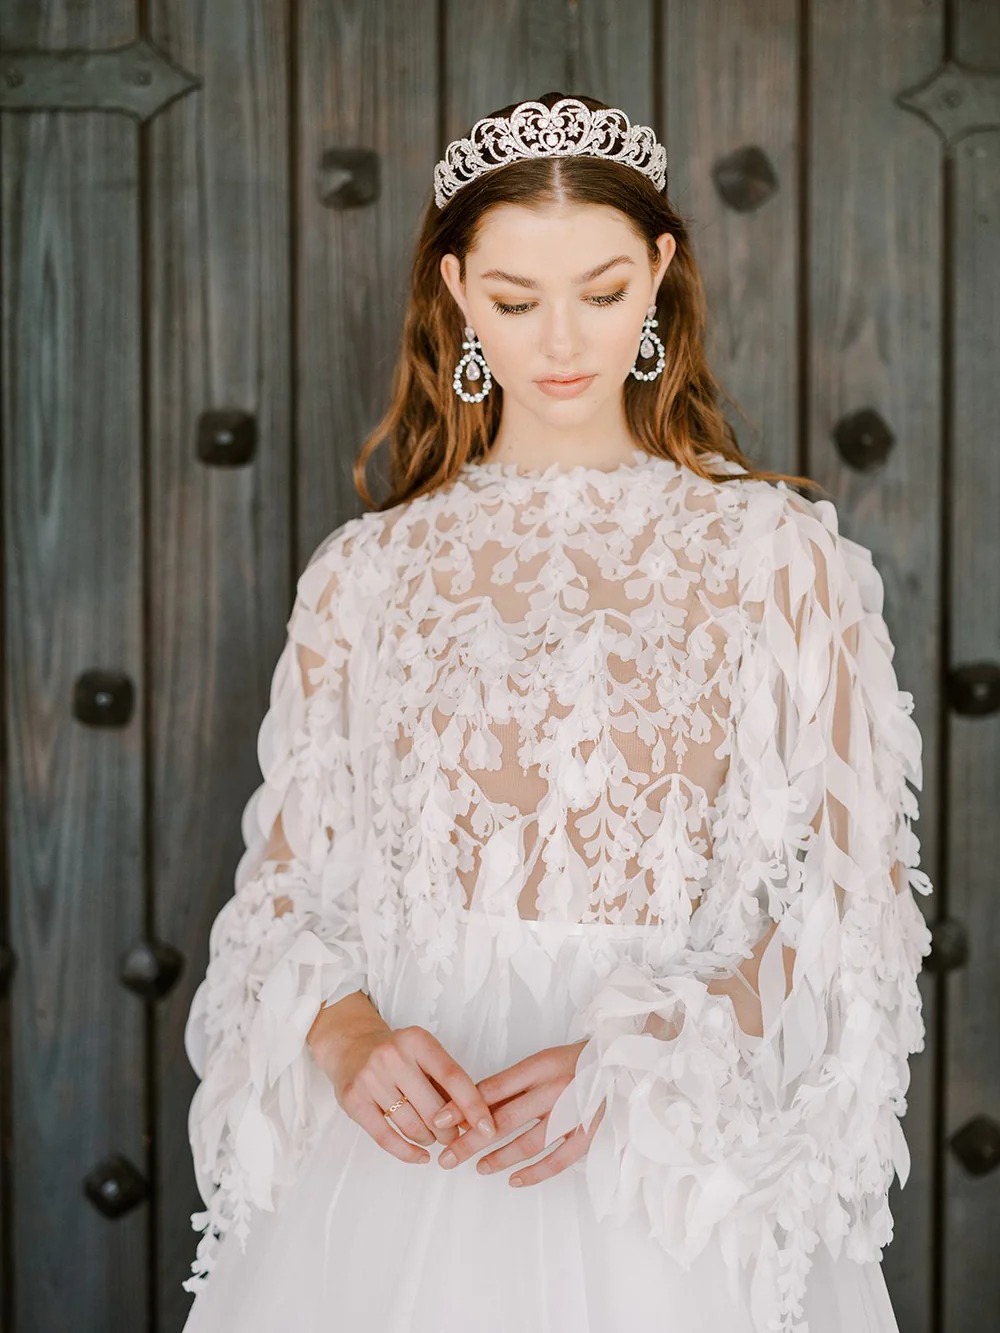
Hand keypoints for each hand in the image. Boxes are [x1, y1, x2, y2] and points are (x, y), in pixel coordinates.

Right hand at [315, 1021, 497, 1164]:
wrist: (350, 1044)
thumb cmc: (397, 1054)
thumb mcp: (423, 1054)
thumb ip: (447, 1083)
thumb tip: (475, 1122)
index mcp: (417, 1040)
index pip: (453, 1077)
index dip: (474, 1106)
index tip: (489, 1129)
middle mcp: (392, 1056)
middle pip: (434, 1109)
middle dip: (450, 1131)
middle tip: (453, 1137)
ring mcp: (370, 1077)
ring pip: (412, 1126)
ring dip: (430, 1140)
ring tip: (433, 1138)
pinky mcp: (353, 1099)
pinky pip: (386, 1138)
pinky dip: (408, 1153)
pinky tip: (421, 1156)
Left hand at [432, 1040, 604, 1186]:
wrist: (620, 1062)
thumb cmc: (575, 1061)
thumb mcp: (542, 1060)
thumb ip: (514, 1082)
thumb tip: (475, 1104)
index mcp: (539, 1066)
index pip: (493, 1088)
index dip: (464, 1106)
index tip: (439, 1120)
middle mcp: (553, 1089)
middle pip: (504, 1119)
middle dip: (471, 1140)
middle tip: (448, 1157)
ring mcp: (572, 1113)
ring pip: (529, 1142)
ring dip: (500, 1158)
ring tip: (478, 1168)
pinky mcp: (588, 1134)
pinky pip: (558, 1159)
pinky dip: (535, 1173)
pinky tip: (514, 1180)